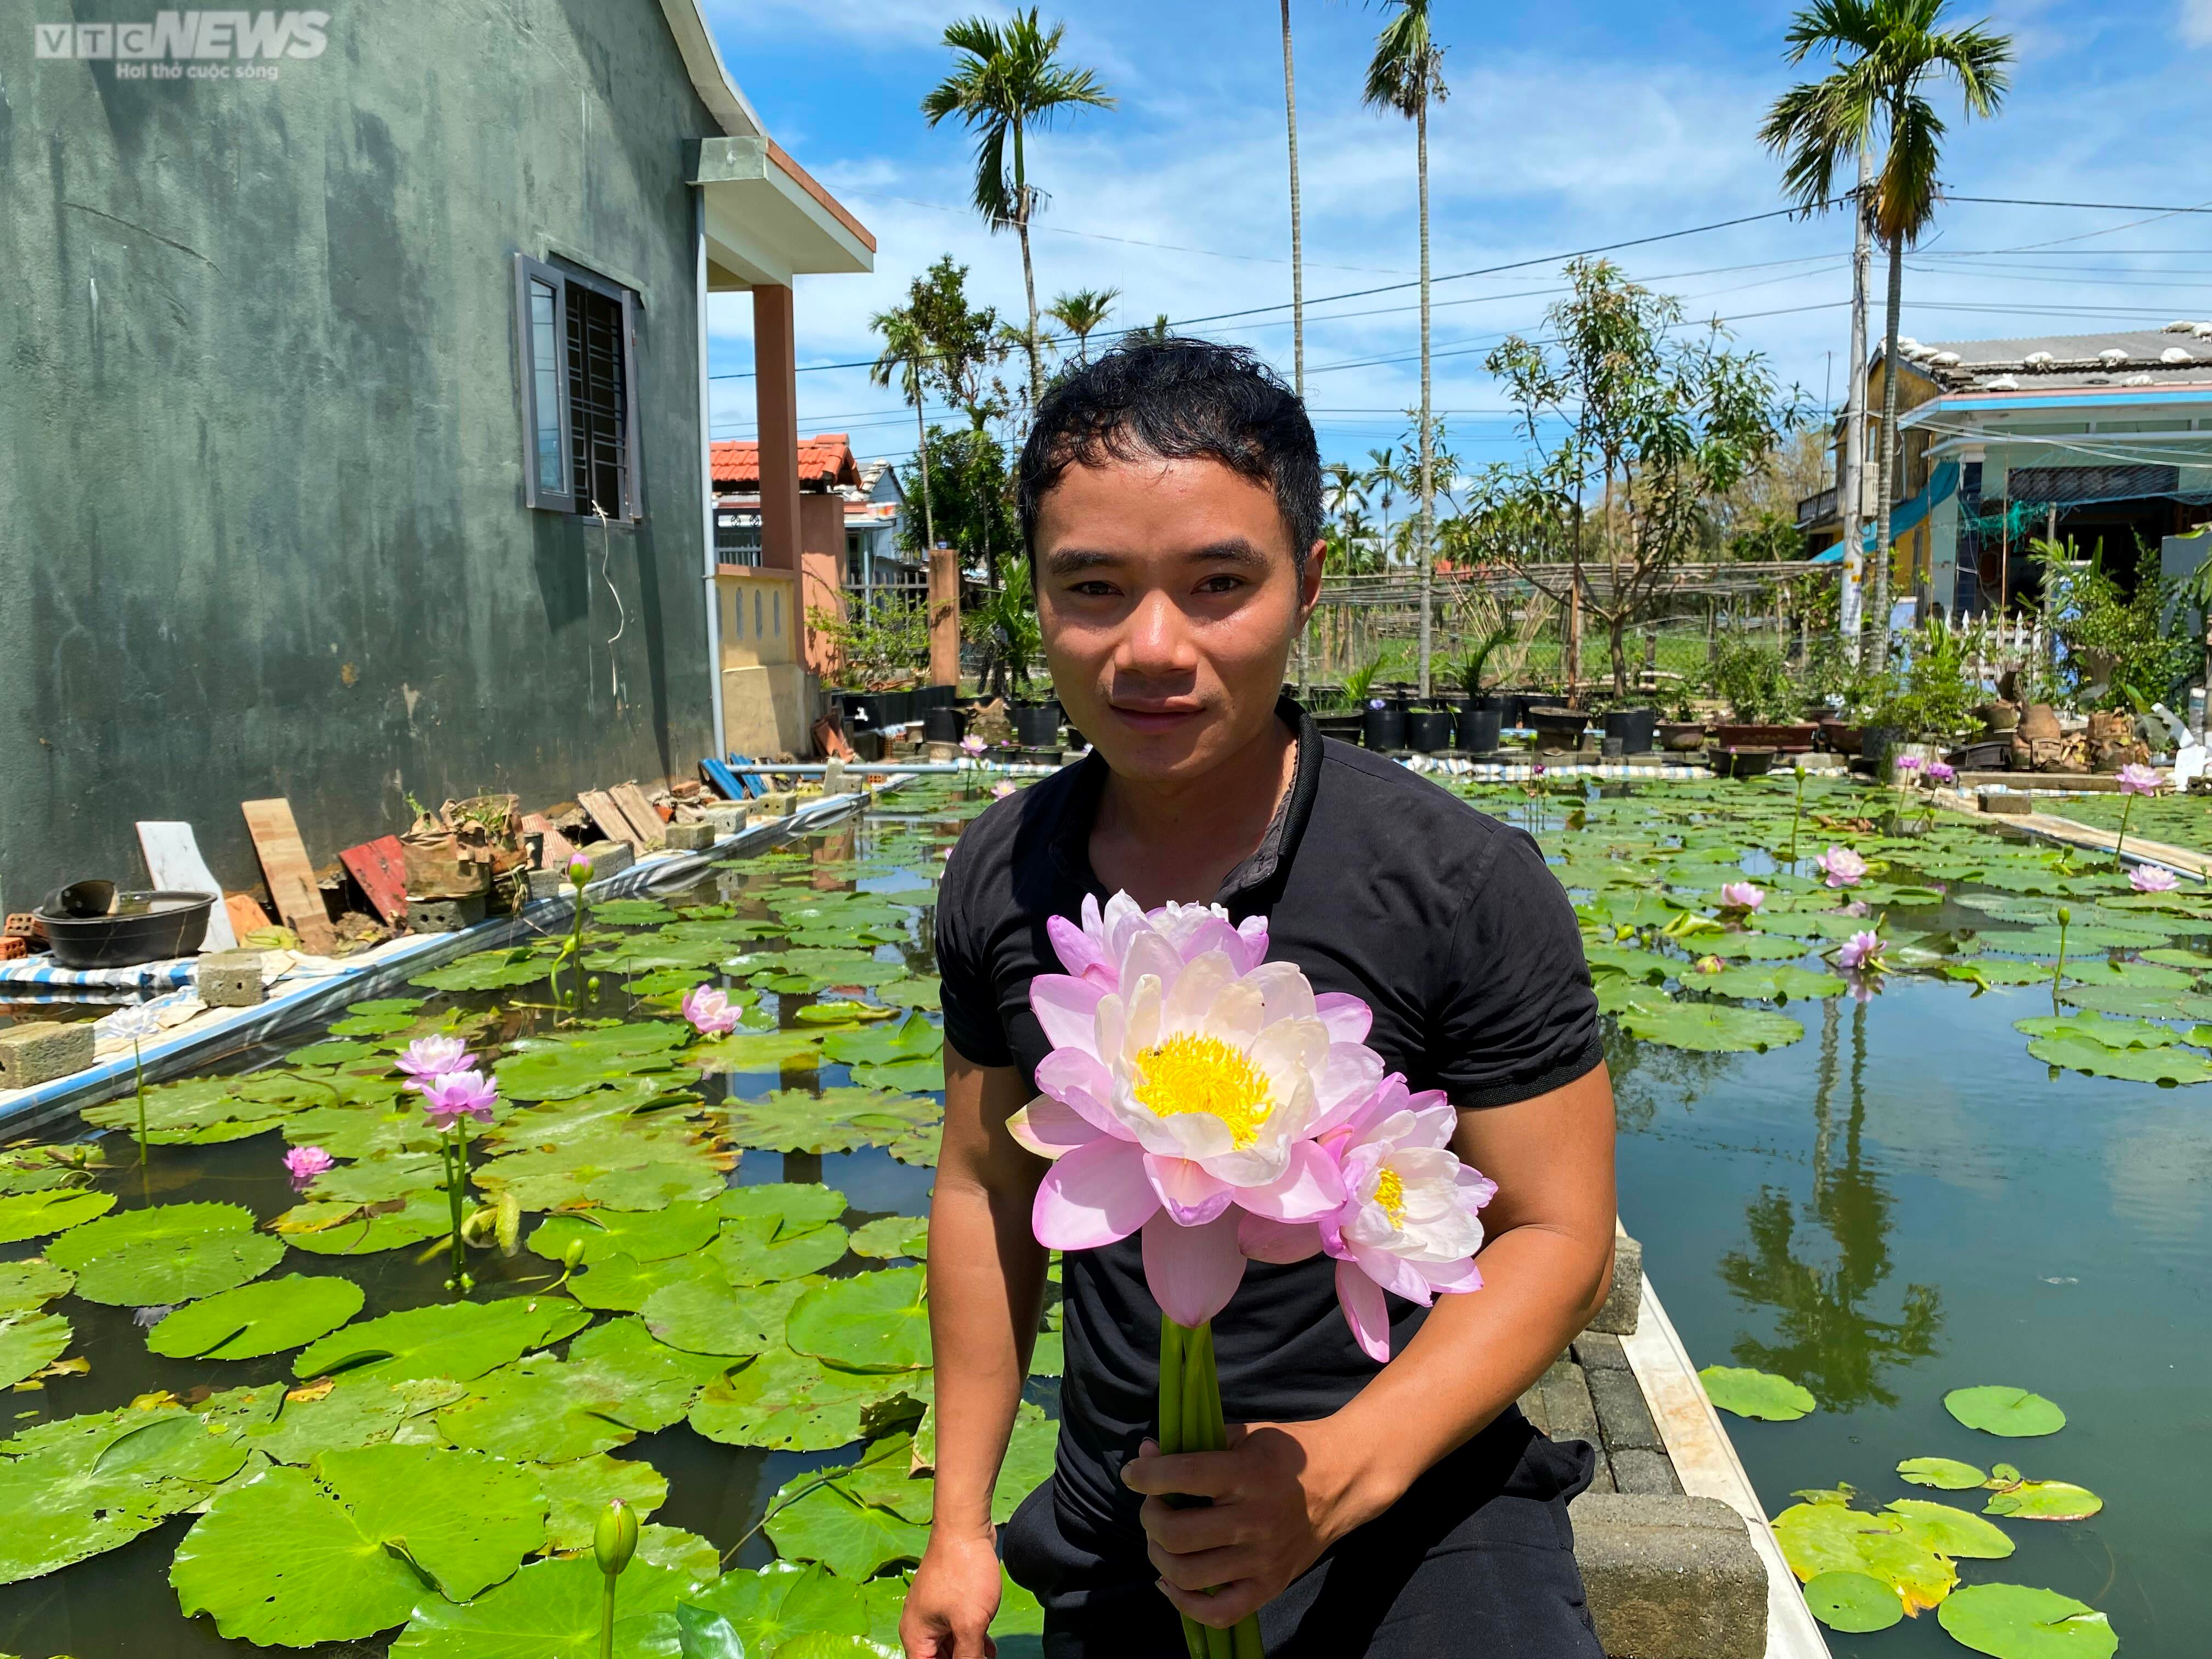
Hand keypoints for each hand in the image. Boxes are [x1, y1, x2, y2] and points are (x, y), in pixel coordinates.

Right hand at [901, 1528, 1002, 1658]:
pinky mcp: (948, 1599)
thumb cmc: (964, 1575)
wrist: (965, 1528)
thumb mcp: (970, 1623)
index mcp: (915, 1636)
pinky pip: (956, 1628)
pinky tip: (988, 1646)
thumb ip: (969, 1657)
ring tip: (989, 1658)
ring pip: (949, 1645)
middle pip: (937, 1658)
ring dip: (968, 1654)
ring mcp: (934, 1611)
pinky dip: (970, 1639)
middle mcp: (919, 1626)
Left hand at [1121, 1418, 1398, 1628]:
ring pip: (1189, 1575)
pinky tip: (1170, 1582)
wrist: (1344, 1481)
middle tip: (1153, 1506)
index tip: (1132, 1473)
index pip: (1184, 1476)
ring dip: (1159, 1556)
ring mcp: (1263, 1560)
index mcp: (1250, 1475)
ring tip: (1161, 1539)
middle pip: (1177, 1533)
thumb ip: (1198, 1442)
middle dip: (1150, 1517)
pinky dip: (1184, 1604)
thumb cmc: (1289, 1454)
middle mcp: (1256, 1521)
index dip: (1147, 1475)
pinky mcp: (1270, 1586)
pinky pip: (1218, 1612)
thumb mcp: (1248, 1435)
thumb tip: (1147, 1452)